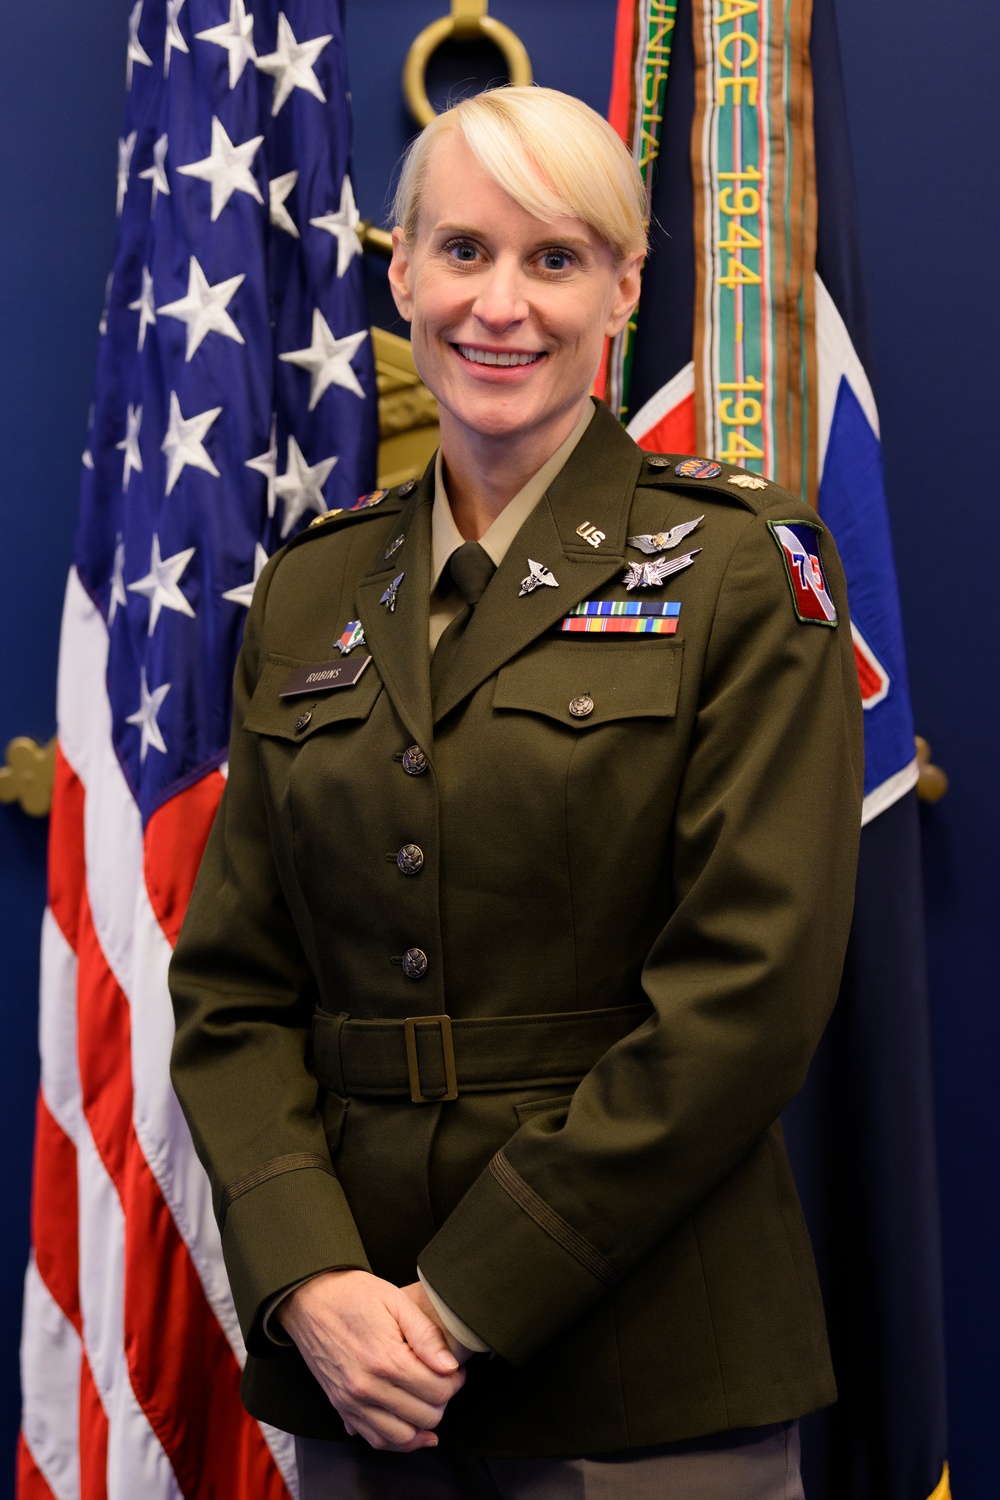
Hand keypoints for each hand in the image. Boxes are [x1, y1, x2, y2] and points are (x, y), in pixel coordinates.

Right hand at [279, 1269, 464, 1450]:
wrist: (309, 1299)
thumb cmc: (353, 1295)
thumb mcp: (396, 1301)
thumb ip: (426, 1335)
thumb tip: (451, 1366)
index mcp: (385, 1359)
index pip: (437, 1391)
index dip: (455, 1381)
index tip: (455, 1369)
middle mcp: (367, 1388)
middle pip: (425, 1416)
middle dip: (443, 1400)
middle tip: (444, 1381)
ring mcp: (352, 1402)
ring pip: (402, 1437)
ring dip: (423, 1424)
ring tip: (429, 1401)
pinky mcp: (341, 1408)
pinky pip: (375, 1440)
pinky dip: (397, 1440)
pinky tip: (411, 1427)